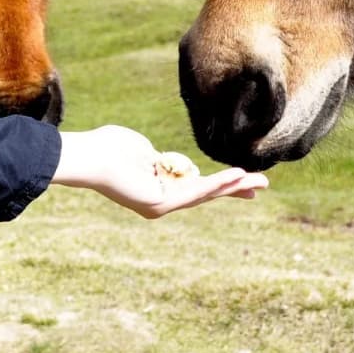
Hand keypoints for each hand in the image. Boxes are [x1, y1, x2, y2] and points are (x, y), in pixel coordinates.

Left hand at [50, 125, 267, 218]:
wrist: (90, 156)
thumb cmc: (109, 147)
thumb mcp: (142, 151)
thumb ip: (159, 159)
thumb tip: (165, 161)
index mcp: (158, 186)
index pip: (195, 185)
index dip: (220, 181)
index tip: (242, 176)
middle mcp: (161, 200)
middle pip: (206, 193)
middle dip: (235, 188)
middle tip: (263, 185)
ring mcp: (161, 204)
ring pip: (205, 193)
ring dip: (234, 186)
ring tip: (258, 182)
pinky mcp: (161, 203)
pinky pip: (195, 191)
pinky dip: (217, 184)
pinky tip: (237, 177)